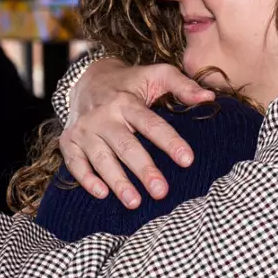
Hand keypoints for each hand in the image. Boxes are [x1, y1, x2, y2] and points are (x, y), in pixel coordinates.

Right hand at [63, 59, 214, 207]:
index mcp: (126, 101)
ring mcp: (84, 129)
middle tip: (161, 192)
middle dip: (143, 170)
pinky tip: (102, 194)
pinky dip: (86, 179)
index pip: (151, 124)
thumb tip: (208, 98)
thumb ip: (182, 85)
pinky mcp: (69, 141)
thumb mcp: (156, 75)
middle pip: (125, 146)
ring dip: (117, 181)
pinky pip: (75, 163)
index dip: (169, 142)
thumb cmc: (130, 83)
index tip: (188, 160)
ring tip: (134, 202)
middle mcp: (103, 115)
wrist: (87, 79)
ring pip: (101, 158)